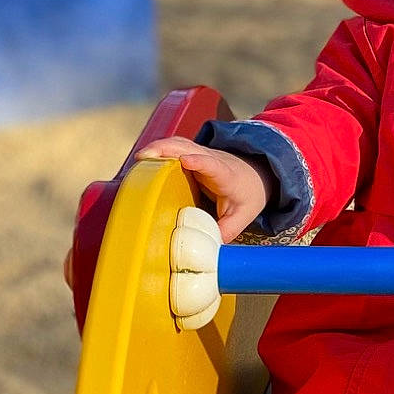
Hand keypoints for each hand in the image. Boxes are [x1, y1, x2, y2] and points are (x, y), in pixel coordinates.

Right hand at [135, 137, 269, 239]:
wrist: (253, 176)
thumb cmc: (246, 196)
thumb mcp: (241, 217)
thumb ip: (225, 232)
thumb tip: (206, 250)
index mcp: (226, 176)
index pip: (212, 166)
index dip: (199, 161)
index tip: (186, 160)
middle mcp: (212, 160)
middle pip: (189, 148)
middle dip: (167, 149)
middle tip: (144, 157)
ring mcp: (200, 154)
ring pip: (179, 144)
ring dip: (159, 148)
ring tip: (139, 157)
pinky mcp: (191, 154)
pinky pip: (174, 148)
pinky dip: (159, 150)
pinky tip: (144, 158)